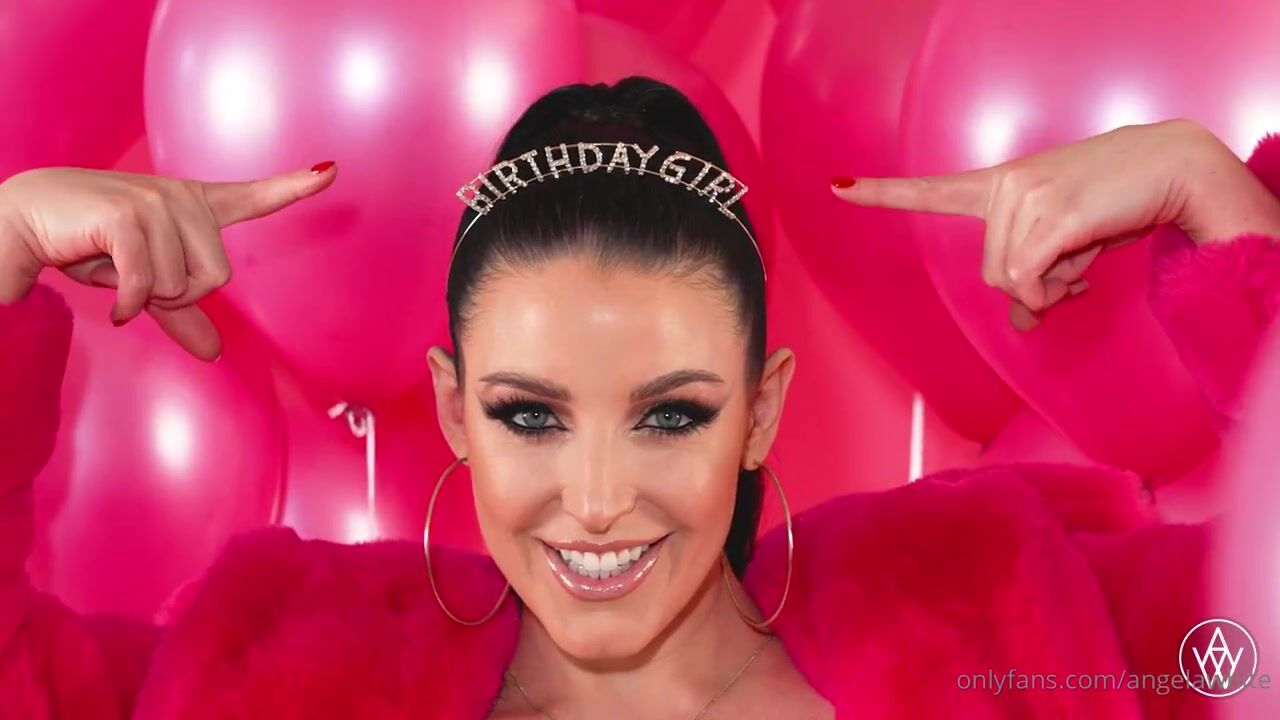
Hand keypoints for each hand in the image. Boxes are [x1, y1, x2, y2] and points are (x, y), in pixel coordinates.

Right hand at [0, 162, 336, 358]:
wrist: (20, 221)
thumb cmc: (83, 245)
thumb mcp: (143, 284)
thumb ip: (182, 312)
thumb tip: (215, 353)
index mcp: (192, 206)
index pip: (251, 197)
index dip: (291, 188)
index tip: (328, 171)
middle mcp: (181, 198)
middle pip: (218, 278)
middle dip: (175, 294)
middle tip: (134, 277)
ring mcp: (156, 202)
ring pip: (183, 284)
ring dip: (144, 295)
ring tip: (110, 266)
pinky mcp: (129, 216)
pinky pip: (150, 285)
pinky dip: (127, 302)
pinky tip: (106, 291)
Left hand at [832, 119, 1279, 330]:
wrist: (1174, 167)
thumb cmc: (1119, 201)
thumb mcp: (1066, 243)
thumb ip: (1034, 274)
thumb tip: (1022, 322)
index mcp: (1001, 184)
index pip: (932, 190)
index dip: (882, 193)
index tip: (838, 186)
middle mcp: (1006, 185)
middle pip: (990, 273)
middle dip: (1031, 286)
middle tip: (1070, 269)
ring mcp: (1027, 196)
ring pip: (1008, 280)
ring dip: (1049, 288)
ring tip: (1083, 259)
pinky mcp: (1053, 215)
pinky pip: (1028, 281)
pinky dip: (1052, 292)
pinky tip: (1080, 274)